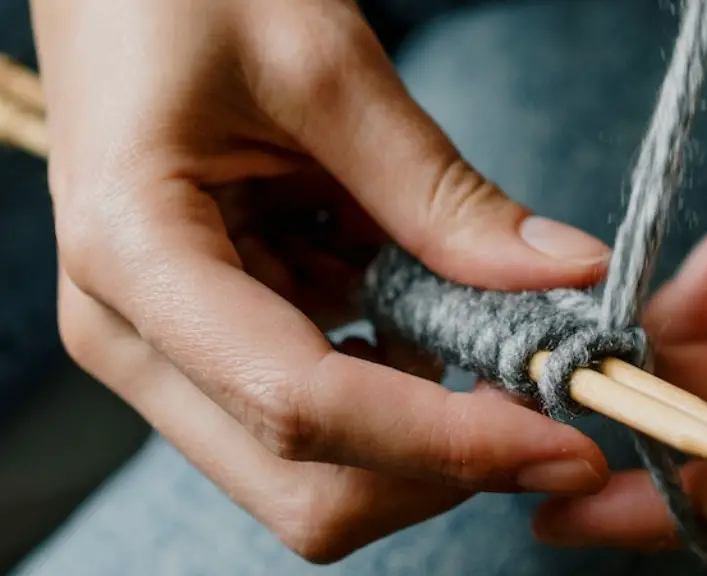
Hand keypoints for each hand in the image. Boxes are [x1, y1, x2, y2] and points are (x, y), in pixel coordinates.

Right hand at [34, 0, 613, 561]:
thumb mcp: (324, 69)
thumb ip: (441, 192)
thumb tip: (564, 275)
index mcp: (137, 259)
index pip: (306, 408)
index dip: (450, 443)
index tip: (567, 444)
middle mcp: (135, 336)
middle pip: (306, 485)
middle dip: (440, 463)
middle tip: (541, 395)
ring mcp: (166, 348)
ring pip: (316, 463)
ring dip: (421, 414)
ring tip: (462, 306)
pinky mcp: (203, 340)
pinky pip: (315, 404)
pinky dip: (392, 370)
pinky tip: (403, 291)